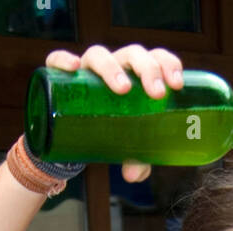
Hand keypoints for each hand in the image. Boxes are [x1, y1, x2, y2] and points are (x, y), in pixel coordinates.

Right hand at [43, 43, 184, 182]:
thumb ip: (138, 159)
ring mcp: (87, 70)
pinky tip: (74, 67)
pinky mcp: (60, 77)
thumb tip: (134, 174)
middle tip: (156, 94)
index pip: (156, 59)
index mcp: (138, 76)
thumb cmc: (112, 133)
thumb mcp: (129, 147)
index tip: (176, 86)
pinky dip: (63, 59)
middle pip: (132, 54)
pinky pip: (56, 60)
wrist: (76, 139)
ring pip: (98, 55)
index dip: (168, 65)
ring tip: (122, 88)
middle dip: (147, 69)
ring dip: (112, 67)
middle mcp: (115, 66)